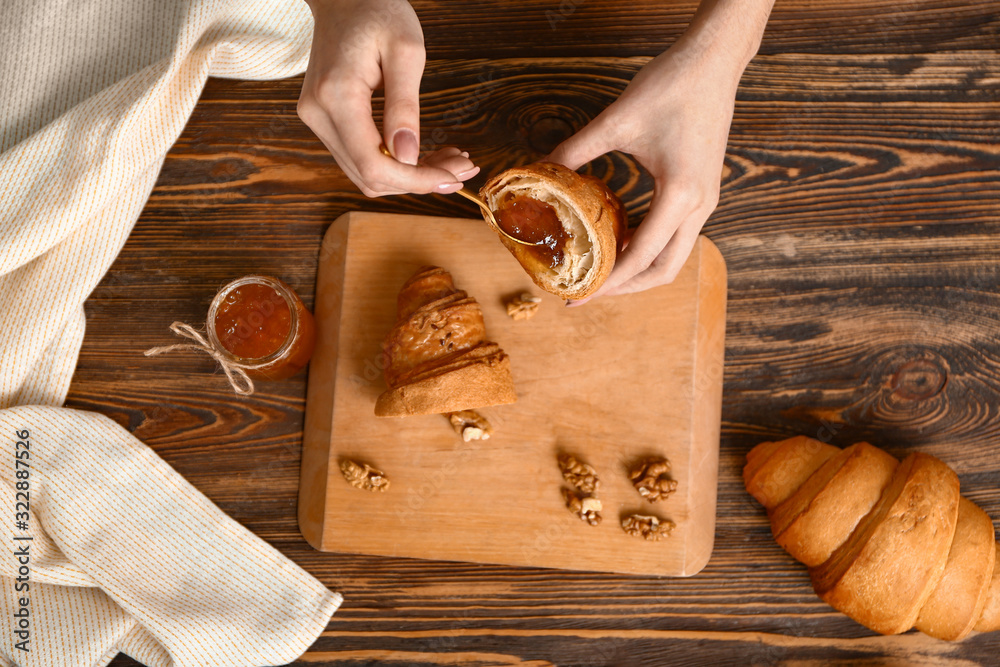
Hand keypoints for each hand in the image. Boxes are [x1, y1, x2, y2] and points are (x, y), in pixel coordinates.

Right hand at [297, 0, 477, 196]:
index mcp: (336, 95)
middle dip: (418, 181)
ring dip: (409, 176)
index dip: (415, 181)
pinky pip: (360, 157)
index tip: (453, 178)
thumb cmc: (377, 12)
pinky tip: (423, 153)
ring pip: (364, 173)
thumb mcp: (406, 51)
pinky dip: (394, 163)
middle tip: (462, 168)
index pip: (373, 163)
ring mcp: (317, 119)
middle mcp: (319, 113)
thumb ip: (405, 106)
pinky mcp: (325, 120)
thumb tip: (408, 156)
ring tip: (448, 161)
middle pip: (369, 176)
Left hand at [548, 0, 770, 301]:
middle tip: (587, 291)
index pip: (640, 257)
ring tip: (600, 271)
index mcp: (680, 195)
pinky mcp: (703, 191)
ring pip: (674, 256)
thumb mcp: (615, 122)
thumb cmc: (672, 86)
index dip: (607, 282)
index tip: (577, 296)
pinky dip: (649, 247)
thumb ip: (575, 151)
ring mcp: (706, 200)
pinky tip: (619, 240)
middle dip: (625, 287)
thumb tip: (539, 170)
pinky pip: (677, 235)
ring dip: (638, 270)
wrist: (713, 61)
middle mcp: (700, 206)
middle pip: (664, 270)